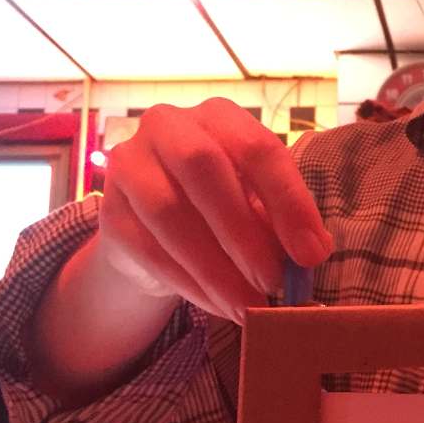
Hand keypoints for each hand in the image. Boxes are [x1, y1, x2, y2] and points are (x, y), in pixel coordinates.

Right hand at [96, 98, 331, 322]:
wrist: (155, 229)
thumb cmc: (221, 207)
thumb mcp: (258, 204)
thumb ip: (283, 221)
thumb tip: (314, 252)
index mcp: (219, 116)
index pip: (258, 147)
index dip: (289, 201)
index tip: (312, 254)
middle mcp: (168, 126)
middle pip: (202, 167)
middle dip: (244, 232)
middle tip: (274, 282)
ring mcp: (130, 164)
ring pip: (168, 212)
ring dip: (215, 268)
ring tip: (248, 306)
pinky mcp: (109, 211)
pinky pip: (147, 248)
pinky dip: (189, 283)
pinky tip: (218, 305)